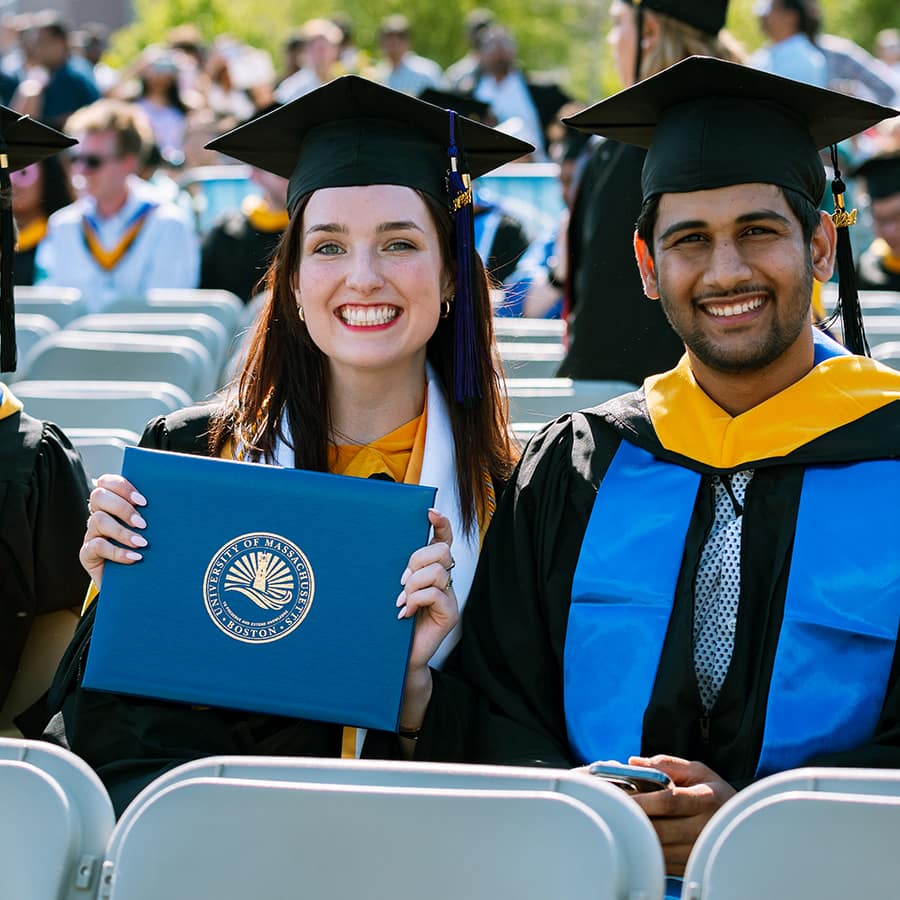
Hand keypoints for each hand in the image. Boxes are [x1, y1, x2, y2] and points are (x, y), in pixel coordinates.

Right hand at [80, 475, 148, 589]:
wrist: (136, 584)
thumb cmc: (151, 551)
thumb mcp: (155, 530)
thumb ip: (159, 514)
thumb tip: (185, 499)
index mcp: (114, 503)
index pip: (107, 482)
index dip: (123, 486)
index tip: (144, 501)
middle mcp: (100, 514)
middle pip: (99, 496)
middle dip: (122, 507)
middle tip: (143, 523)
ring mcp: (92, 534)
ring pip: (98, 521)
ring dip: (122, 531)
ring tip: (143, 543)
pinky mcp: (87, 554)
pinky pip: (96, 546)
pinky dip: (118, 551)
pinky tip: (135, 558)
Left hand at [396, 509, 458, 730]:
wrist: (394, 659)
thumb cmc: (388, 622)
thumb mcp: (389, 589)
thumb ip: (394, 570)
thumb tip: (381, 543)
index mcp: (430, 569)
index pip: (443, 538)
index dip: (440, 523)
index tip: (429, 512)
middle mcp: (444, 580)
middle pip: (441, 550)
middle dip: (417, 559)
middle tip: (401, 581)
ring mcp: (449, 597)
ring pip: (438, 570)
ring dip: (414, 583)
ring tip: (401, 600)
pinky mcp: (450, 614)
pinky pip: (436, 593)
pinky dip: (417, 600)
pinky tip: (405, 613)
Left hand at [629, 754, 736, 875]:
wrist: (740, 824)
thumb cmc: (714, 794)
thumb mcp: (698, 772)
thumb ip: (666, 764)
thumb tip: (634, 762)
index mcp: (706, 799)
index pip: (669, 801)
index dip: (643, 800)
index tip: (620, 795)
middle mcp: (704, 827)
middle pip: (660, 828)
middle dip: (633, 819)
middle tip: (612, 809)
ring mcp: (699, 850)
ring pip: (659, 849)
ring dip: (637, 837)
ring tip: (620, 821)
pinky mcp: (691, 866)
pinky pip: (662, 862)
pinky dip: (646, 851)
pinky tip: (637, 837)